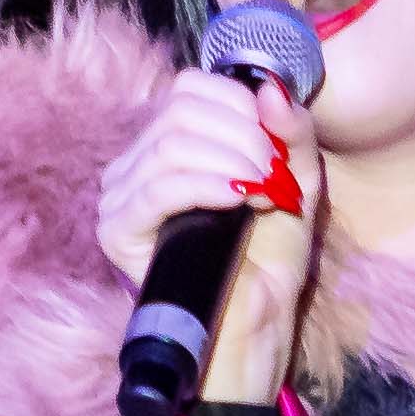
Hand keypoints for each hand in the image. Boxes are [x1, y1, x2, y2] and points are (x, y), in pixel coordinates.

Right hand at [85, 55, 326, 376]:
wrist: (255, 328)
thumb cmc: (270, 261)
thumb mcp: (296, 183)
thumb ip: (292, 133)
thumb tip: (269, 87)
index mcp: (171, 146)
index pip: (190, 89)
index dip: (239, 105)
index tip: (276, 147)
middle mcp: (137, 164)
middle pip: (180, 110)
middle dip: (242, 136)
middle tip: (273, 177)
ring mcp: (121, 196)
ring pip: (171, 144)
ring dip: (231, 161)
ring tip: (261, 195)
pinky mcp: (118, 231)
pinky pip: (158, 187)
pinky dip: (205, 184)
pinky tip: (237, 200)